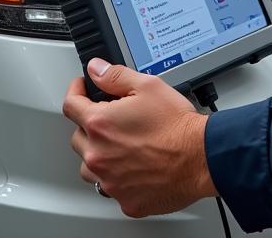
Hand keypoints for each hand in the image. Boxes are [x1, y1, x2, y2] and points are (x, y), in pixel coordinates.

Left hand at [63, 58, 217, 216]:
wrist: (201, 158)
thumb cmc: (177, 125)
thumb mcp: (147, 86)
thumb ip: (115, 76)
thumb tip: (96, 69)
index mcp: (101, 124)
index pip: (71, 105)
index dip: (76, 91)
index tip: (81, 89)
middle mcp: (99, 155)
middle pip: (78, 137)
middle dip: (90, 125)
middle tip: (112, 118)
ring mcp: (110, 181)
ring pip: (90, 166)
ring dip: (99, 154)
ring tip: (121, 145)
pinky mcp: (125, 200)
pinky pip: (111, 188)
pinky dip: (117, 177)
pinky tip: (135, 166)